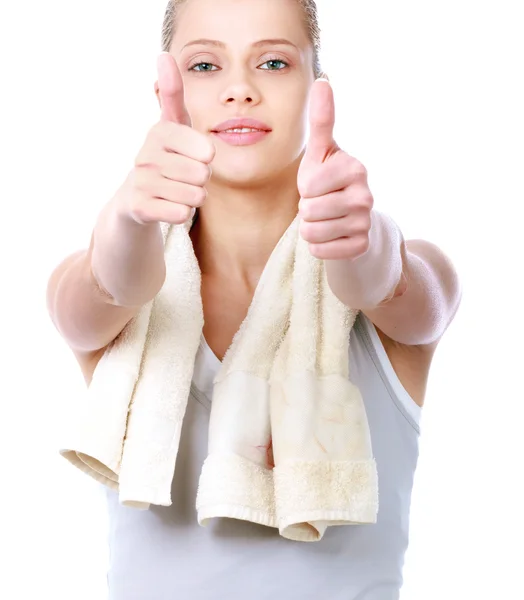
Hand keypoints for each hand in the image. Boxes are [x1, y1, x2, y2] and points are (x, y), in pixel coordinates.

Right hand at [121, 53, 215, 225]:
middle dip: (201, 180)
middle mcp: (146, 154)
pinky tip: (170, 206)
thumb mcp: (173, 126)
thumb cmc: (165, 159)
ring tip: (178, 191)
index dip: (207, 157)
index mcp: (160, 132)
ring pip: (193, 195)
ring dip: (193, 198)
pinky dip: (182, 213)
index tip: (199, 156)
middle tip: (185, 177)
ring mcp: (141, 181)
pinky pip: (179, 213)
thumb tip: (163, 54)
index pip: (204, 149)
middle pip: (202, 174)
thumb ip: (173, 94)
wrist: (135, 199)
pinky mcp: (139, 207)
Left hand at [297, 80, 373, 259]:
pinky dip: (318, 247)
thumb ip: (322, 120)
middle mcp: (366, 195)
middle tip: (321, 204)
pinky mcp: (360, 247)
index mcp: (355, 168)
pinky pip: (320, 251)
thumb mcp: (321, 153)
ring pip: (312, 232)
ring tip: (325, 219)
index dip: (305, 188)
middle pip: (308, 210)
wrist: (349, 220)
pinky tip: (331, 237)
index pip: (308, 186)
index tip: (319, 184)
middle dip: (306, 210)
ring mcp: (365, 223)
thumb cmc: (328, 183)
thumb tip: (323, 80)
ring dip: (310, 229)